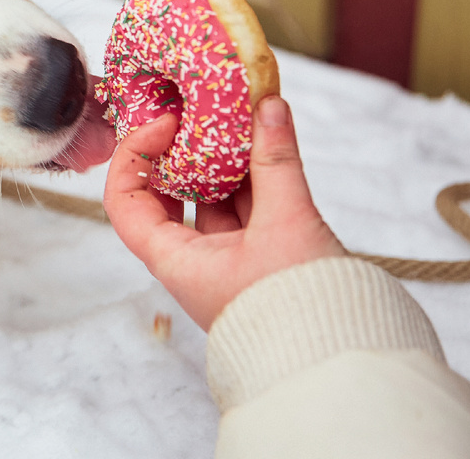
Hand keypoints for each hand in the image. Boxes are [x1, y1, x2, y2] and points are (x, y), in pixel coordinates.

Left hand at [103, 95, 345, 330]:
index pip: (124, 201)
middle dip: (181, 150)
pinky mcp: (260, 258)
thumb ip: (277, 162)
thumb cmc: (304, 310)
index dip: (135, 156)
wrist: (345, 363)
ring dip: (222, 157)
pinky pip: (245, 208)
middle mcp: (193, 260)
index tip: (164, 124)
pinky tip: (266, 142)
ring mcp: (226, 259)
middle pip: (167, 193)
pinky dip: (253, 176)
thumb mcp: (288, 224)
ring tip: (236, 116)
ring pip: (211, 197)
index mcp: (176, 261)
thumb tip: (268, 106)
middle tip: (196, 112)